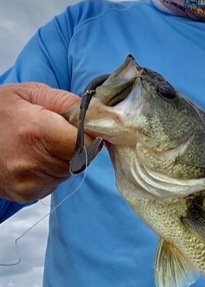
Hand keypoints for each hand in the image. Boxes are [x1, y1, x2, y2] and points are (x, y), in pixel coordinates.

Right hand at [0, 83, 80, 202]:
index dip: (92, 133)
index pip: (87, 142)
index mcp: (35, 131)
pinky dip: (54, 170)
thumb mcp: (30, 92)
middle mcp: (32, 162)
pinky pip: (56, 181)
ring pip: (71, 171)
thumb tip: (97, 112)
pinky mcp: (26, 194)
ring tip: (45, 143)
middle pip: (81, 158)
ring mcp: (29, 182)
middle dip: (80, 144)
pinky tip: (36, 156)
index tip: (90, 125)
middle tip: (61, 131)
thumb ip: (66, 101)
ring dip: (68, 158)